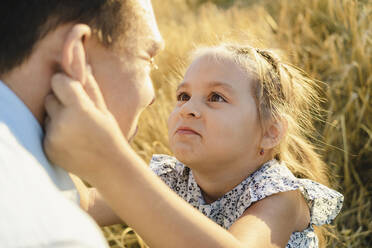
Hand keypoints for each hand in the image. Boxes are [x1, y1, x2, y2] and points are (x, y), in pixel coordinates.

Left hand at [43, 67, 126, 182]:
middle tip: (79, 114)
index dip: (66, 83)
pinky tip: (72, 141)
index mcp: (80, 109)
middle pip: (50, 97)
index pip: (58, 81)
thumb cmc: (109, 135)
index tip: (74, 89)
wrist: (109, 167)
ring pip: (47, 114)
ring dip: (58, 117)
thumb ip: (89, 86)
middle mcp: (63, 122)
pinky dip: (56, 132)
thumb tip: (83, 63)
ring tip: (77, 130)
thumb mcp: (103, 109)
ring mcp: (53, 137)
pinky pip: (46, 130)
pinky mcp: (47, 148)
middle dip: (61, 101)